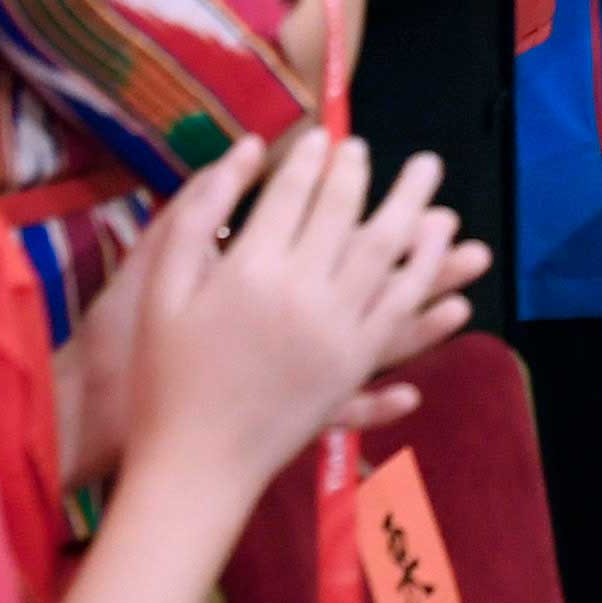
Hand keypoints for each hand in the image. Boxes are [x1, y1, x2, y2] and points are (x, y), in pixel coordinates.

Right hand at [119, 134, 474, 501]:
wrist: (191, 466)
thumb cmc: (164, 376)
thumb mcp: (162, 287)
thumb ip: (198, 211)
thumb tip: (245, 148)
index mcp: (249, 272)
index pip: (291, 196)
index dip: (310, 160)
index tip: (323, 136)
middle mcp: (301, 298)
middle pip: (346, 217)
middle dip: (361, 175)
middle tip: (370, 148)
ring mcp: (334, 336)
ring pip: (386, 261)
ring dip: (412, 217)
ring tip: (429, 185)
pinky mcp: (350, 371)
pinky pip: (397, 316)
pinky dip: (422, 287)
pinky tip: (439, 268)